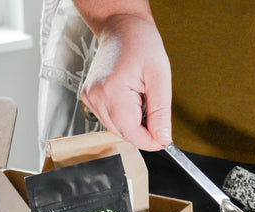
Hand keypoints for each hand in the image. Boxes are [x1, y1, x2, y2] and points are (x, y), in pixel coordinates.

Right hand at [80, 14, 171, 150]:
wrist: (122, 28)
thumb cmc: (141, 44)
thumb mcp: (160, 78)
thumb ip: (161, 113)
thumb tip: (163, 139)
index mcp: (111, 92)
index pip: (132, 133)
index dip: (151, 141)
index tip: (164, 139)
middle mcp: (95, 98)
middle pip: (124, 133)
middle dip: (143, 129)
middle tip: (154, 107)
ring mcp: (90, 98)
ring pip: (117, 128)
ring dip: (134, 122)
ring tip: (141, 96)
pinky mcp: (89, 98)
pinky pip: (111, 119)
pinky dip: (125, 115)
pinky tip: (131, 97)